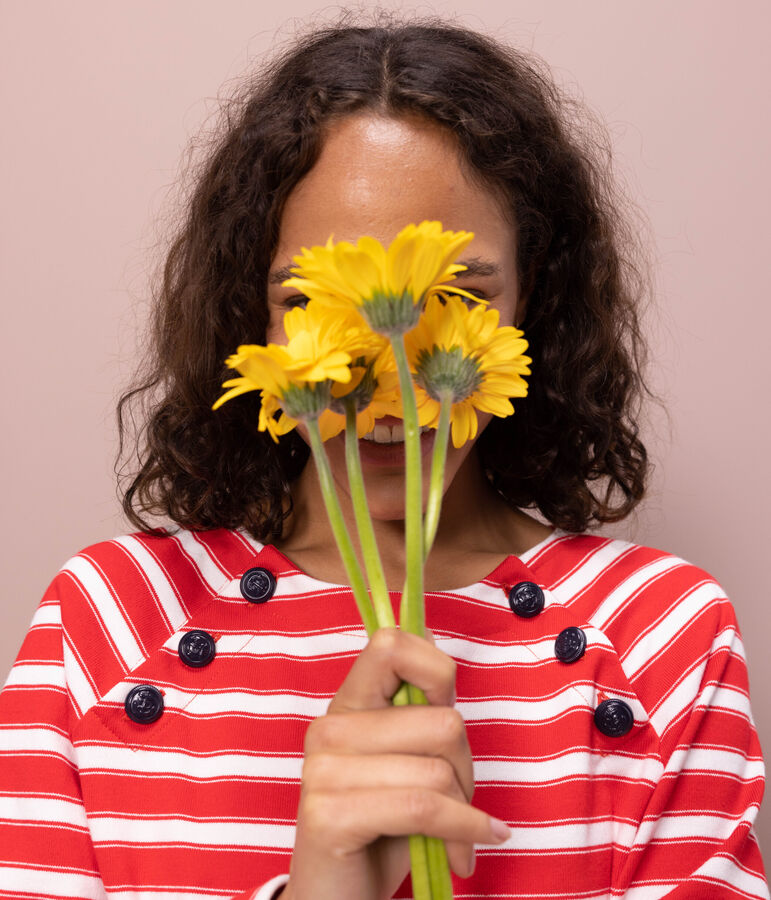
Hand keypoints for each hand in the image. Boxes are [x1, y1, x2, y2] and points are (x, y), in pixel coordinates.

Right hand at [281, 627, 509, 899]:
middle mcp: (329, 727)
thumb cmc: (383, 828)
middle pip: (440, 719)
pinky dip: (462, 831)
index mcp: (348, 703)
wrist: (337, 899)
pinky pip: (423, 807)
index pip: (391, 643)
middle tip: (460, 799)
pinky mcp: (330, 813)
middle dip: (466, 767)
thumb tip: (433, 643)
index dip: (435, 669)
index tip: (446, 709)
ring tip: (457, 830)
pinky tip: (468, 852)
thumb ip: (418, 711)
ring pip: (437, 768)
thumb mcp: (405, 760)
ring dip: (464, 809)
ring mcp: (325, 769)